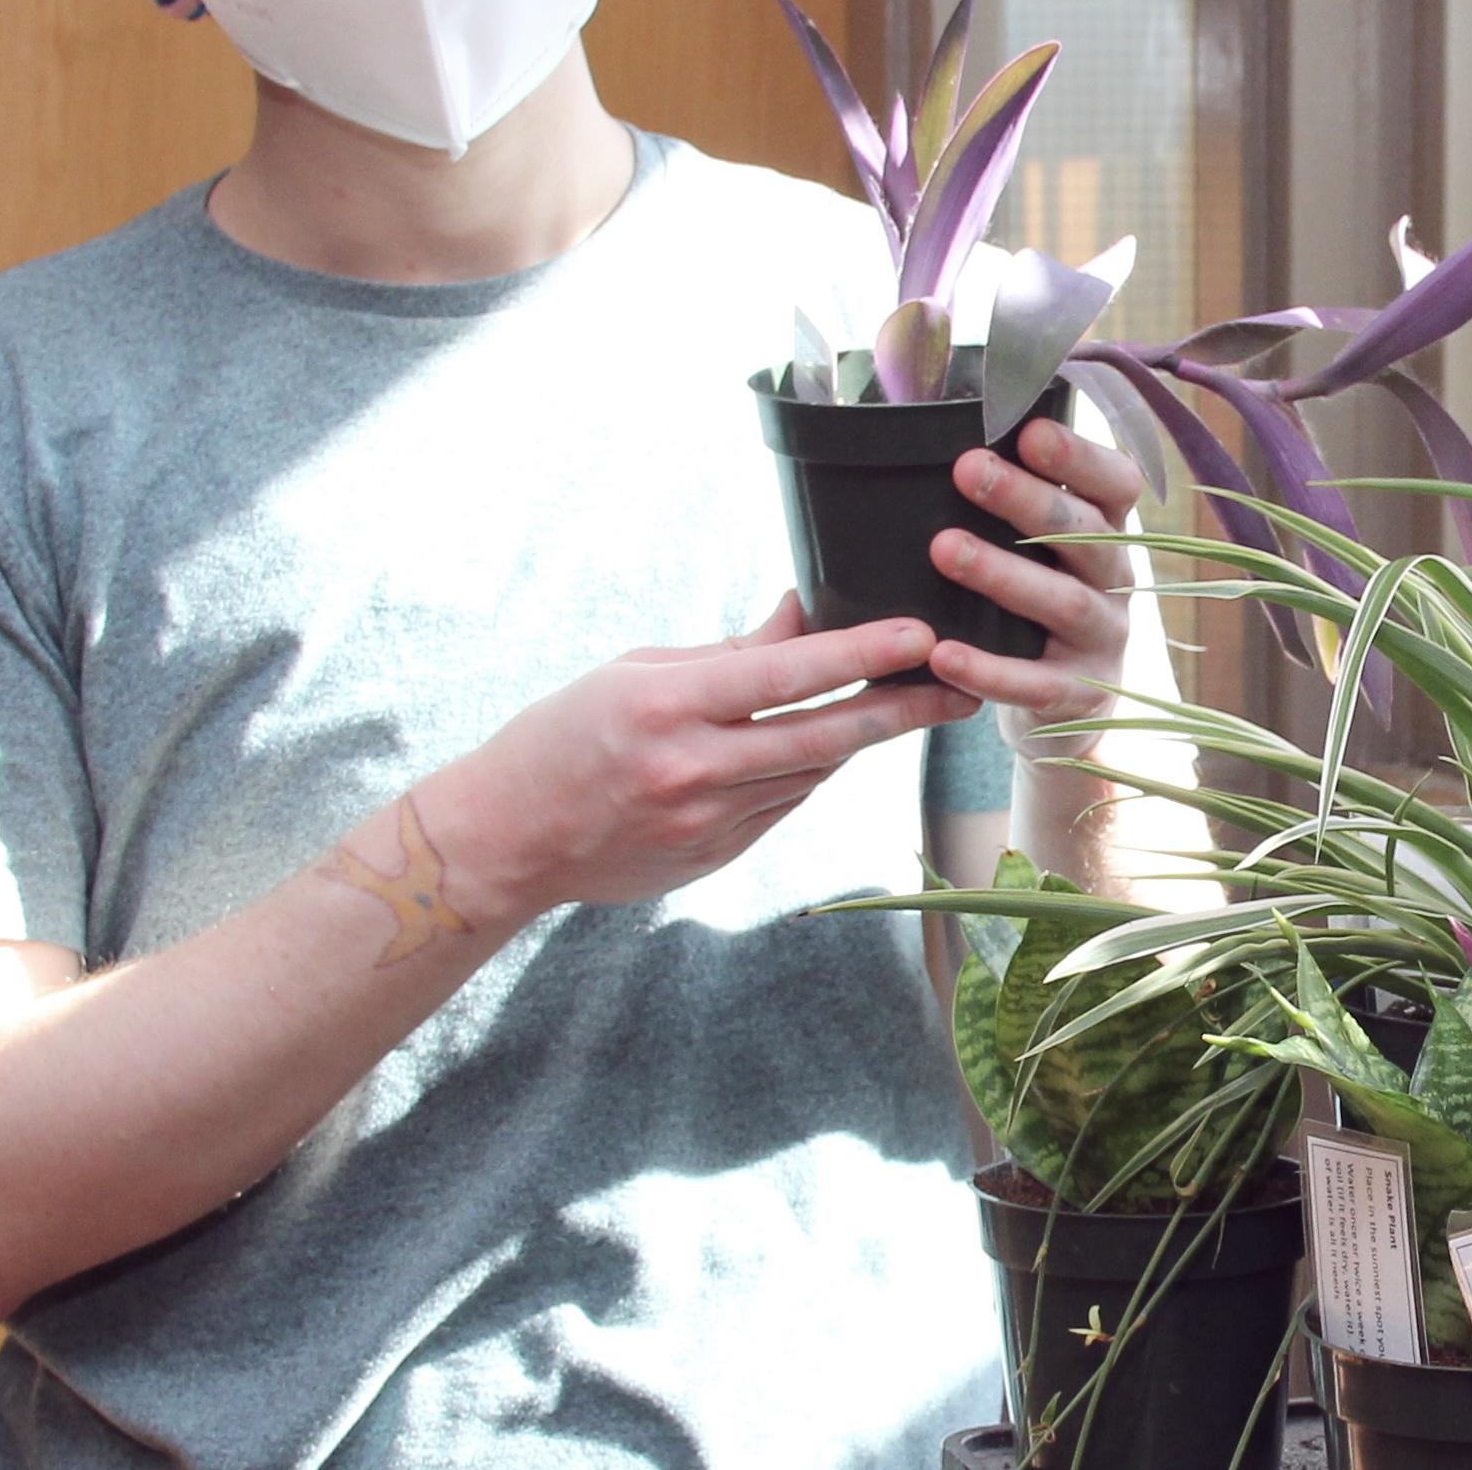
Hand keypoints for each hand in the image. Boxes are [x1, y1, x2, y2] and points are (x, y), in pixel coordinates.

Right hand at [426, 594, 970, 922]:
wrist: (508, 838)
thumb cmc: (566, 735)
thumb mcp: (637, 672)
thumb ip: (729, 651)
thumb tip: (805, 613)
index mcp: (668, 708)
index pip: (786, 676)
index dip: (861, 653)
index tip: (920, 634)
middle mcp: (692, 769)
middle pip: (824, 738)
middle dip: (902, 710)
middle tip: (962, 688)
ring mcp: (705, 823)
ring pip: (811, 774)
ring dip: (862, 740)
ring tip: (916, 705)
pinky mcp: (713, 858)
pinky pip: (784, 806)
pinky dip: (812, 773)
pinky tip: (835, 748)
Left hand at [927, 416, 1140, 738]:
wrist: (1062, 713)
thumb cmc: (1031, 608)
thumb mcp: (1038, 553)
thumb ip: (1010, 507)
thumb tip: (932, 441)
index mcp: (1109, 534)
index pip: (1115, 484)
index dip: (1081, 457)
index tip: (1030, 431)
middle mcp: (1116, 581)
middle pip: (1085, 534)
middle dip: (1027, 499)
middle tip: (966, 469)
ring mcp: (1104, 640)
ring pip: (1064, 602)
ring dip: (1004, 573)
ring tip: (944, 549)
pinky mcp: (1080, 696)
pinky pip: (1035, 683)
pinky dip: (989, 669)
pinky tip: (941, 653)